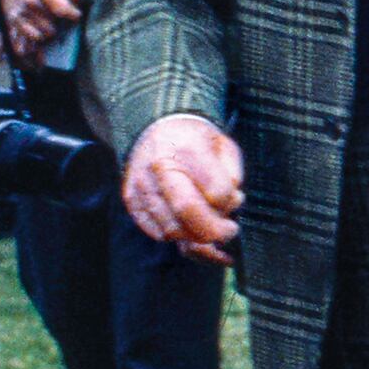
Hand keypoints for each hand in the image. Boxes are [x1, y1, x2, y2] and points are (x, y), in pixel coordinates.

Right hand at [1, 0, 82, 60]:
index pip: (62, 9)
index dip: (73, 15)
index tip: (75, 16)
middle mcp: (27, 3)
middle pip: (49, 28)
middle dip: (58, 29)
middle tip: (58, 25)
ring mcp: (16, 14)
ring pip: (34, 38)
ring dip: (43, 41)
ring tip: (47, 39)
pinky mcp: (8, 21)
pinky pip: (8, 40)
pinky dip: (9, 53)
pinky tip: (10, 63)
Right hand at [122, 114, 241, 262]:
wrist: (158, 130)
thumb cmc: (199, 142)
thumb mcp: (224, 147)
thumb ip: (231, 177)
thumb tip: (229, 206)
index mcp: (186, 150)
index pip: (215, 192)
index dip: (231, 203)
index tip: (237, 200)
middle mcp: (158, 168)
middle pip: (187, 211)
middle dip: (214, 231)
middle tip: (228, 231)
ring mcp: (141, 186)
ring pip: (171, 229)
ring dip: (197, 238)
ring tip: (210, 229)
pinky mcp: (131, 201)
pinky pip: (156, 232)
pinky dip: (178, 238)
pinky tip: (192, 231)